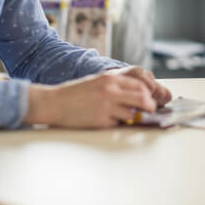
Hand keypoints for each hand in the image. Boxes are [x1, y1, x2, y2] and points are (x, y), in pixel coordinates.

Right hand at [24, 67, 170, 127]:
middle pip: (142, 98)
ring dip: (133, 118)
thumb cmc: (75, 93)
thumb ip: (116, 86)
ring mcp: (106, 106)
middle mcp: (110, 91)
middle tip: (148, 111)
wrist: (54, 103)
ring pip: (132, 114)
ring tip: (126, 118)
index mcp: (110, 79)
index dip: (149, 94)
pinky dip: (117, 124)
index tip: (150, 100)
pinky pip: (117, 124)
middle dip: (149, 107)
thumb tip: (138, 95)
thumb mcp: (98, 82)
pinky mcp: (100, 121)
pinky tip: (108, 121)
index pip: (140, 85)